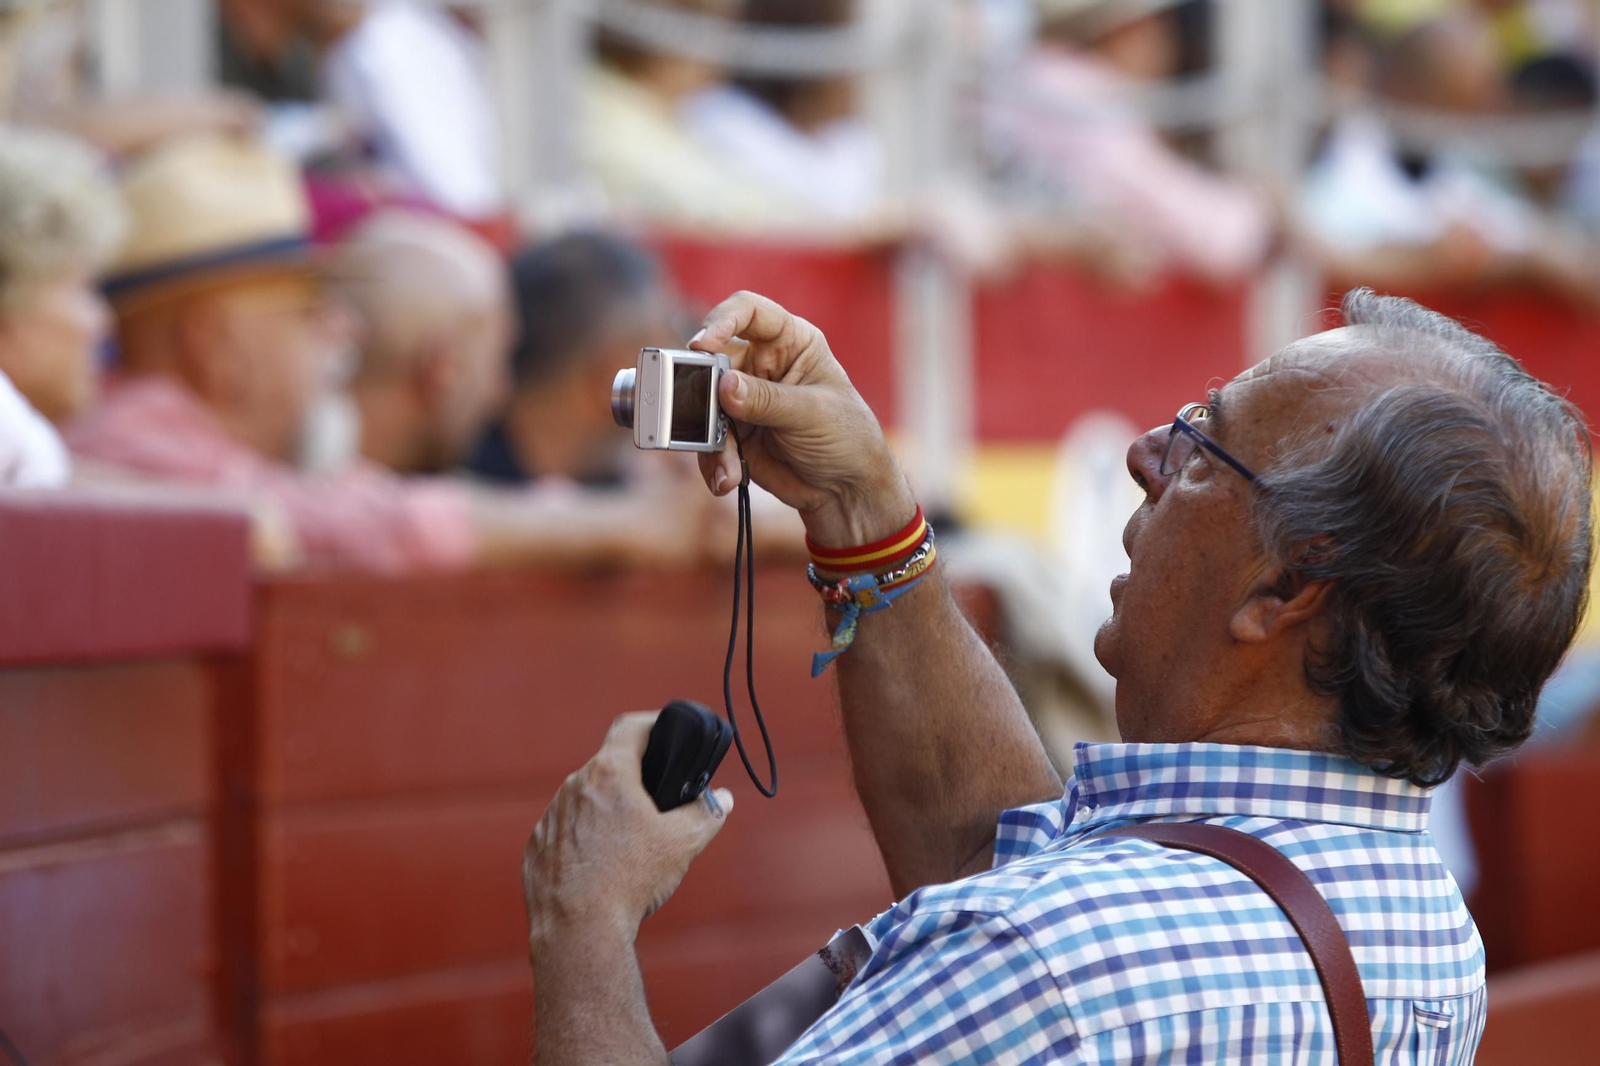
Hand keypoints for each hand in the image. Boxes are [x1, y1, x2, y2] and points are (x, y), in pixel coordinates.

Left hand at [523, 712, 733, 945]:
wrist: (579, 930)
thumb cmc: (630, 880)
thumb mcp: (683, 844)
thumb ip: (707, 814)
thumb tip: (723, 800)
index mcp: (609, 774)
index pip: (630, 728)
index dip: (650, 724)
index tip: (662, 732)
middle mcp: (573, 787)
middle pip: (608, 768)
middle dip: (632, 780)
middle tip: (655, 804)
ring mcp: (550, 818)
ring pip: (584, 802)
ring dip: (605, 812)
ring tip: (628, 844)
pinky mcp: (537, 848)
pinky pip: (564, 833)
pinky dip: (582, 842)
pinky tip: (599, 868)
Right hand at [690, 292, 916, 547]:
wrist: (847, 489)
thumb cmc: (847, 438)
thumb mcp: (812, 413)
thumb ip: (767, 400)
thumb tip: (723, 386)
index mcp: (790, 341)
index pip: (749, 311)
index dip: (722, 319)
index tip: (704, 343)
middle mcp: (761, 364)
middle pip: (714, 360)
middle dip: (705, 392)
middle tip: (705, 418)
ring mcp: (744, 399)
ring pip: (704, 405)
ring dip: (711, 438)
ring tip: (730, 467)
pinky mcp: (735, 432)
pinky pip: (708, 441)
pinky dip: (714, 462)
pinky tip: (730, 479)